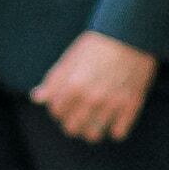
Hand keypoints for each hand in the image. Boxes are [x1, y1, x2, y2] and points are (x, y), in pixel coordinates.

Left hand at [31, 31, 157, 144]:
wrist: (132, 34)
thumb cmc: (98, 44)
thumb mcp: (71, 57)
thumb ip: (53, 80)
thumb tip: (36, 98)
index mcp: (73, 85)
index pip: (56, 111)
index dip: (57, 109)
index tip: (63, 104)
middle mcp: (91, 98)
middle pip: (72, 128)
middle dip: (70, 123)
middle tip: (76, 116)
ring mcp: (112, 104)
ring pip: (93, 135)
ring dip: (89, 131)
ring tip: (92, 123)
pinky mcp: (131, 106)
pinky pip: (118, 133)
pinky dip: (113, 130)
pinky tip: (112, 121)